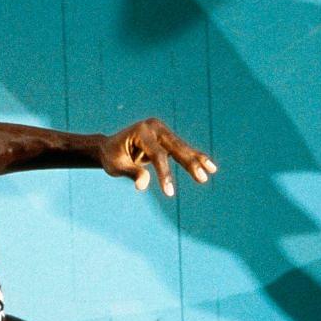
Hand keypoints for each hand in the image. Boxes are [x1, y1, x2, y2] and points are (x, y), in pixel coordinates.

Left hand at [99, 118, 215, 195]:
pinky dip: (194, 158)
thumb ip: (132, 173)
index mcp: (141, 131)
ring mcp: (162, 131)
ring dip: (196, 161)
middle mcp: (154, 127)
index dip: (164, 174)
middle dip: (189, 164)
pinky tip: (209, 166)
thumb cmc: (112, 156)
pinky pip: (181, 150)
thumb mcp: (116, 166)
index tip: (169, 193)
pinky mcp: (167, 138)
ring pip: (182, 148)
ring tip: (211, 171)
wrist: (109, 147)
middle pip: (175, 148)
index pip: (157, 155)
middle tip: (202, 178)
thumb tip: (143, 185)